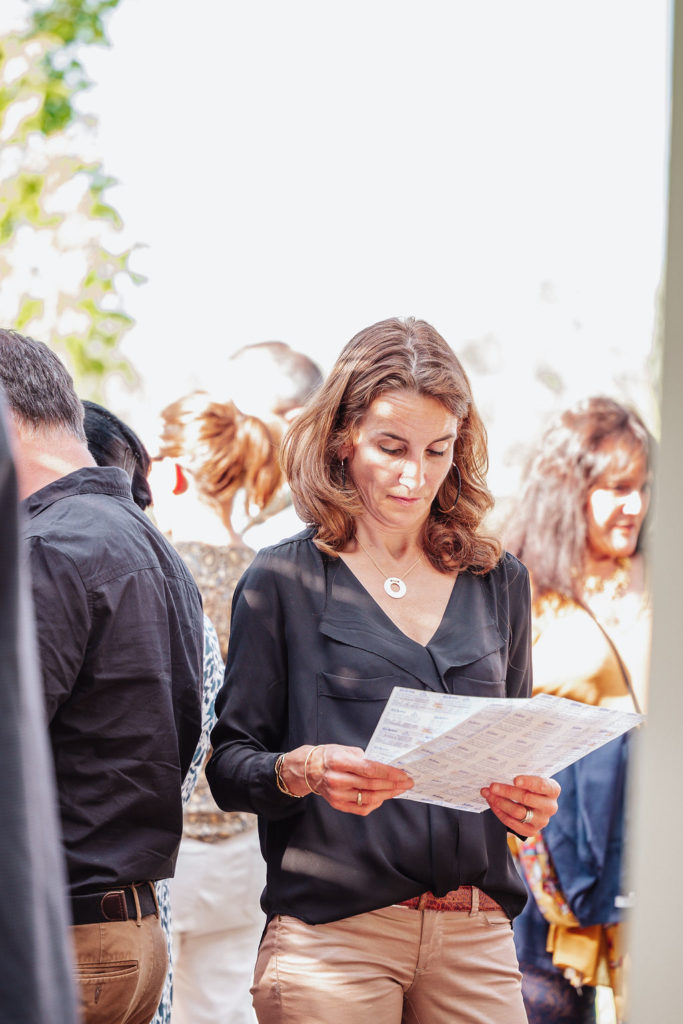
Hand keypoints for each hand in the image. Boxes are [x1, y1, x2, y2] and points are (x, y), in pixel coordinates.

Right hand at [281, 743, 413, 815]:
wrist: (309, 769)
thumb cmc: (331, 756)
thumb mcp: (346, 750)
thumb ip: (365, 758)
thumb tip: (387, 766)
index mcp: (339, 762)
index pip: (369, 769)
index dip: (389, 773)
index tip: (404, 774)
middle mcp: (337, 779)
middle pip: (372, 785)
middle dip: (393, 784)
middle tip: (407, 782)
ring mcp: (336, 794)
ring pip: (369, 798)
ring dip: (388, 794)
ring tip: (399, 789)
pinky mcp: (337, 804)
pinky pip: (361, 808)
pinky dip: (375, 803)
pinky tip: (383, 797)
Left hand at [480, 775, 560, 835]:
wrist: (533, 804)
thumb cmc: (530, 786)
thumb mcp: (531, 777)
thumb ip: (523, 774)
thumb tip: (503, 770)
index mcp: (553, 790)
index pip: (542, 785)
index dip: (529, 782)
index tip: (515, 780)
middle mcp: (550, 806)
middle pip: (527, 798)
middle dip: (507, 791)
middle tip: (492, 786)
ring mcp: (542, 821)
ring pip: (518, 812)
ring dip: (500, 802)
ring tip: (487, 793)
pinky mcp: (531, 831)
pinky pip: (512, 823)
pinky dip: (500, 812)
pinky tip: (492, 804)